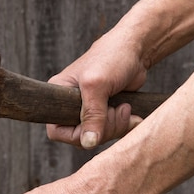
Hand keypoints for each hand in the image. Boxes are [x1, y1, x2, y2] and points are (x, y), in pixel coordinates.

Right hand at [47, 30, 147, 148]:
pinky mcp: (105, 113)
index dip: (76, 134)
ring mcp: (89, 111)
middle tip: (117, 110)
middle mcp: (70, 106)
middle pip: (80, 137)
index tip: (96, 123)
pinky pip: (110, 132)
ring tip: (125, 107)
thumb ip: (91, 116)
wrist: (137, 49)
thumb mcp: (97, 86)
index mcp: (58, 97)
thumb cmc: (112, 58)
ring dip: (115, 126)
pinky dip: (123, 126)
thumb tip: (88, 143)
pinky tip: (131, 113)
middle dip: (103, 129)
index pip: (56, 131)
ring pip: (97, 137)